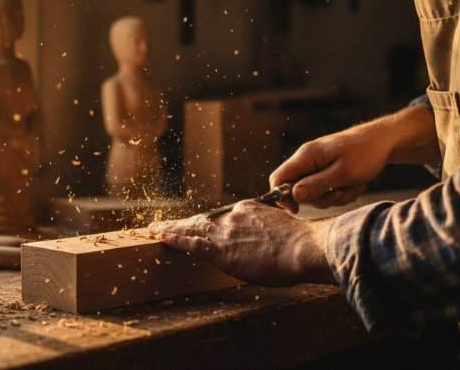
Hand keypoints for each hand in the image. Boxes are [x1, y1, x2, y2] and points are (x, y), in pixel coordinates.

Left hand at [148, 202, 334, 286]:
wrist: (303, 248)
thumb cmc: (302, 245)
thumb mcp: (284, 230)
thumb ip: (268, 232)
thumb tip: (265, 243)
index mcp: (249, 210)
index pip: (223, 218)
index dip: (208, 223)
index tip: (199, 224)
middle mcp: (233, 217)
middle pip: (203, 220)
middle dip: (183, 223)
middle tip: (164, 224)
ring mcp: (225, 231)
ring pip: (192, 229)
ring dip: (172, 229)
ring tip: (155, 230)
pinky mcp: (220, 249)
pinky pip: (190, 242)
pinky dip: (173, 238)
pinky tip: (160, 236)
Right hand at [269, 124, 388, 211]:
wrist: (384, 141)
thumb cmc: (365, 153)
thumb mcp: (343, 172)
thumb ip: (317, 184)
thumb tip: (293, 196)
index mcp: (306, 156)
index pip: (278, 178)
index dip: (282, 197)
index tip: (297, 210)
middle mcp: (308, 160)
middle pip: (298, 191)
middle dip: (320, 198)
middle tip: (340, 192)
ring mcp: (317, 165)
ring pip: (315, 193)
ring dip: (335, 196)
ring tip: (352, 185)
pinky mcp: (327, 171)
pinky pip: (327, 190)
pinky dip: (341, 192)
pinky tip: (355, 184)